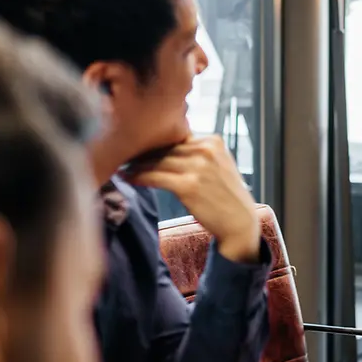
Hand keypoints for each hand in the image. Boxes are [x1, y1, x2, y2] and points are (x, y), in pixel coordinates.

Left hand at [125, 136, 261, 262]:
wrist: (239, 223)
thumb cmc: (225, 196)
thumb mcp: (218, 165)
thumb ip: (197, 153)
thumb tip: (164, 147)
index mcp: (214, 141)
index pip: (177, 138)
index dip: (156, 144)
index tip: (138, 148)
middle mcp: (207, 150)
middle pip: (166, 149)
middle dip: (144, 153)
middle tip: (124, 156)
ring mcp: (199, 167)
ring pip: (158, 162)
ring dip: (137, 165)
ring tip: (122, 167)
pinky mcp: (189, 185)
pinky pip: (155, 177)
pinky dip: (138, 177)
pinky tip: (127, 177)